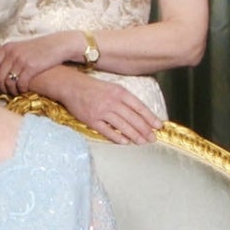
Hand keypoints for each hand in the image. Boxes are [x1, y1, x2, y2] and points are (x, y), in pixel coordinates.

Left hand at [0, 32, 79, 93]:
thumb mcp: (20, 48)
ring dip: (10, 90)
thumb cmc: (39, 49)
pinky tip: (23, 90)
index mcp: (7, 47)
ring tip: (14, 92)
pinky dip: (20, 89)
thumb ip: (8, 57)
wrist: (58, 45)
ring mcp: (21, 59)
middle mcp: (12, 53)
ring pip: (8, 81)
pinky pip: (20, 83)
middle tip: (2, 93)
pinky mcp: (31, 67)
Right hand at [36, 67, 160, 143]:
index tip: (158, 126)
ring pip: (122, 126)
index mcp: (120, 92)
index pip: (139, 107)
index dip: (150, 117)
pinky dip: (117, 137)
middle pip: (133, 118)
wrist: (71, 86)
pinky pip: (107, 131)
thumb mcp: (112, 88)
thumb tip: (139, 113)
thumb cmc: (93, 87)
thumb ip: (125, 99)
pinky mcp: (91, 120)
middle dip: (145, 130)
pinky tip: (124, 142)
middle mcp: (112, 101)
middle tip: (153, 138)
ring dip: (134, 136)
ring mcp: (101, 111)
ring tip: (142, 142)